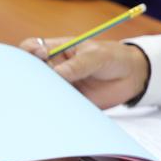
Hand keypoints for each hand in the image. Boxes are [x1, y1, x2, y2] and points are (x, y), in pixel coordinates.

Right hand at [18, 38, 148, 107]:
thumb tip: (57, 73)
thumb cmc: (114, 57)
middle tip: (37, 83)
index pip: (32, 48)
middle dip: (28, 77)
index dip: (28, 51)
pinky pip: (56, 105)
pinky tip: (56, 111)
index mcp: (57, 49)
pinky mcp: (68, 100)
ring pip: (41, 90)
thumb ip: (78, 65)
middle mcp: (53, 67)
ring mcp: (59, 84)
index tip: (39, 56)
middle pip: (31, 72)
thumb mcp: (97, 56)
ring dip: (40, 95)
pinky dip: (54, 108)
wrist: (132, 76)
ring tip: (48, 99)